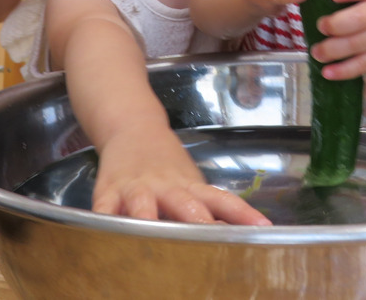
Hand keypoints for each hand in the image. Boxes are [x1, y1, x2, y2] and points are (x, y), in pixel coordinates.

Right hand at [92, 125, 270, 224]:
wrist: (131, 126)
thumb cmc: (166, 165)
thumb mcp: (191, 183)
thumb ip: (209, 209)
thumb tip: (239, 236)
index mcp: (190, 187)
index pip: (222, 200)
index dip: (241, 214)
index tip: (261, 228)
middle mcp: (165, 187)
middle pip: (184, 204)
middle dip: (196, 222)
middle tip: (209, 238)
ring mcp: (136, 188)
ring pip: (143, 204)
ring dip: (148, 219)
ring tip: (152, 236)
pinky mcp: (108, 192)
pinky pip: (104, 209)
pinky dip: (105, 221)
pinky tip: (104, 233)